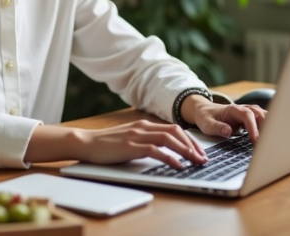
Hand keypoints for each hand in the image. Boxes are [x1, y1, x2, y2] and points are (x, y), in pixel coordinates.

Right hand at [72, 120, 207, 168]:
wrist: (86, 142)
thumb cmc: (106, 144)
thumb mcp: (129, 139)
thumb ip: (145, 141)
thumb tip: (163, 152)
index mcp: (144, 124)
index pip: (174, 129)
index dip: (190, 140)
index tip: (199, 151)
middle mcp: (143, 127)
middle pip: (176, 132)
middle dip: (192, 145)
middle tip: (203, 158)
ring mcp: (137, 135)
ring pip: (169, 139)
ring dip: (186, 151)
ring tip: (196, 162)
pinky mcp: (131, 146)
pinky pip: (156, 150)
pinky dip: (169, 157)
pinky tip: (177, 165)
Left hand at [184, 96, 266, 141]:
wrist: (204, 111)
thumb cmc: (206, 117)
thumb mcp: (207, 124)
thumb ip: (217, 127)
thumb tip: (228, 132)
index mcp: (233, 109)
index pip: (247, 115)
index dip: (253, 127)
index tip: (256, 140)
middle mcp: (243, 109)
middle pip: (259, 114)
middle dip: (265, 127)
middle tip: (266, 142)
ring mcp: (247, 112)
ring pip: (263, 115)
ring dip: (268, 126)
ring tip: (269, 141)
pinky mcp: (249, 118)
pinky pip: (262, 120)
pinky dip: (267, 127)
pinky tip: (268, 138)